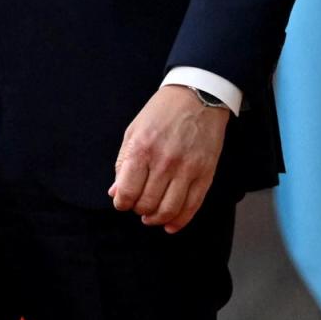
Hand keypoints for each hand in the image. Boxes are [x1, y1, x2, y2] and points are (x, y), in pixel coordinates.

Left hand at [108, 86, 228, 233]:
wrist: (197, 95)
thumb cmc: (162, 112)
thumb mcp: (134, 130)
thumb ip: (123, 163)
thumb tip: (115, 192)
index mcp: (142, 148)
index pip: (127, 191)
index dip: (121, 203)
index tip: (122, 201)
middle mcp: (164, 161)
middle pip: (147, 204)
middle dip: (138, 209)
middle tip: (138, 205)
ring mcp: (187, 169)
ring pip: (168, 210)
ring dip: (156, 219)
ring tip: (151, 216)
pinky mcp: (205, 174)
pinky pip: (192, 206)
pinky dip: (180, 221)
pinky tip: (170, 224)